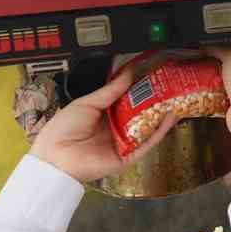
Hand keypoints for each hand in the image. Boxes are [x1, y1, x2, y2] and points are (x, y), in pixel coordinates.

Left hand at [29, 68, 177, 182]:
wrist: (54, 157)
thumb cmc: (62, 130)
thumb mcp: (87, 103)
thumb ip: (110, 91)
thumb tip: (127, 74)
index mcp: (104, 115)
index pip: (128, 100)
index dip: (141, 88)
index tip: (153, 75)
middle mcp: (115, 128)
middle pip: (140, 113)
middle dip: (155, 100)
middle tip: (170, 85)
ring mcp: (122, 142)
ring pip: (147, 128)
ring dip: (161, 115)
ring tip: (176, 99)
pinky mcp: (127, 156)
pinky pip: (146, 144)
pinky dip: (159, 132)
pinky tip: (169, 118)